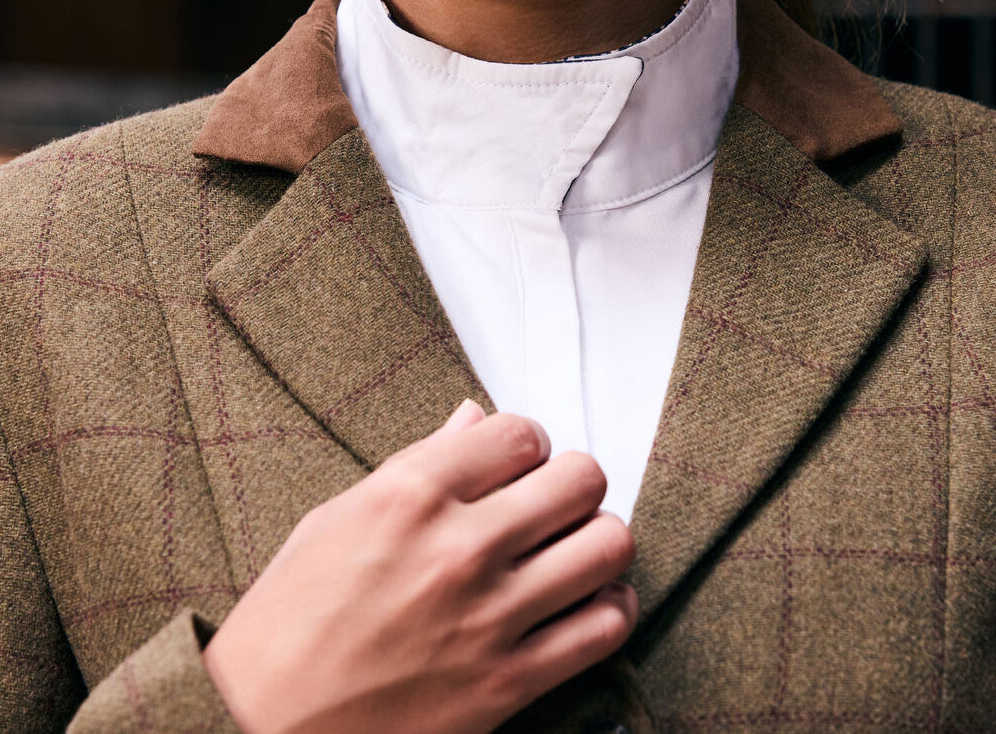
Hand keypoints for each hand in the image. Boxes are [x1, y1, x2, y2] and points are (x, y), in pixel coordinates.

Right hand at [201, 401, 637, 733]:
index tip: (519, 462)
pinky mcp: (507, 684)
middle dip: (574, 481)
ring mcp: (489, 617)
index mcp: (411, 496)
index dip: (528, 442)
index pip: (520, 433)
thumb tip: (473, 419)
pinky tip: (585, 603)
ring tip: (575, 548)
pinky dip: (610, 609)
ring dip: (600, 539)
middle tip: (554, 499)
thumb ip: (418, 462)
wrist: (259, 730)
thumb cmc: (287, 623)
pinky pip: (604, 630)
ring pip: (608, 546)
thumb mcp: (335, 519)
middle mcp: (460, 548)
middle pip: (580, 479)